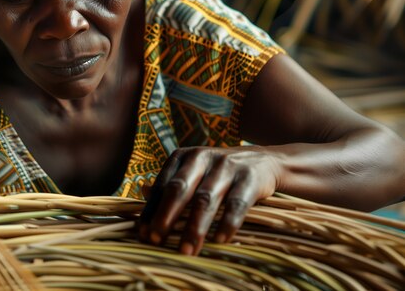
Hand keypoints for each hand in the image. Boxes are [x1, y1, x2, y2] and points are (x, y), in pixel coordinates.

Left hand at [138, 147, 281, 254]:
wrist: (263, 160)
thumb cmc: (218, 172)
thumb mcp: (193, 171)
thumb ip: (170, 183)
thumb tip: (143, 192)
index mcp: (184, 156)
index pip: (162, 185)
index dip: (151, 210)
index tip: (143, 234)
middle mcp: (202, 157)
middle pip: (180, 189)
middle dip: (166, 216)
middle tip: (156, 240)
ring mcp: (227, 166)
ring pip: (206, 199)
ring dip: (195, 227)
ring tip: (187, 251)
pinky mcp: (250, 177)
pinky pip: (236, 203)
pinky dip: (227, 223)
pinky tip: (219, 240)